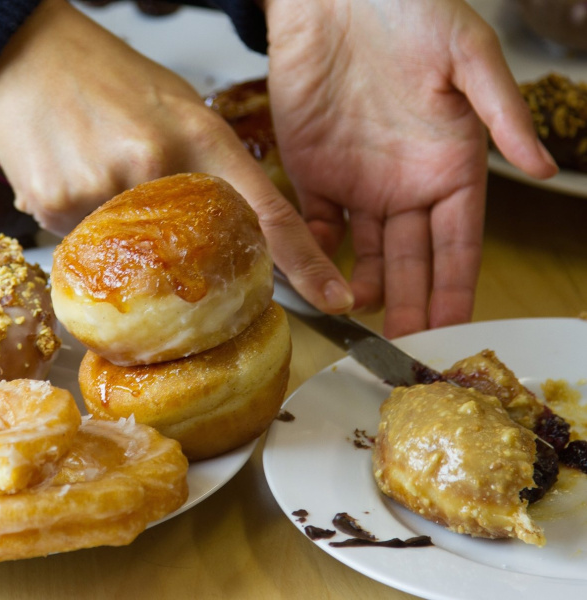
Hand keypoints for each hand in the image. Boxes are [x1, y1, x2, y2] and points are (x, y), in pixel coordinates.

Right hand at [0, 0, 354, 312]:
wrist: (24, 53)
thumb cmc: (104, 75)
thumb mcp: (174, 107)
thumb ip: (202, 164)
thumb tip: (218, 227)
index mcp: (199, 136)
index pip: (266, 212)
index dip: (305, 263)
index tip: (335, 298)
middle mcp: (156, 165)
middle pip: (187, 252)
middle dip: (176, 252)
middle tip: (146, 213)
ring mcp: (103, 188)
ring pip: (126, 252)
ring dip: (118, 231)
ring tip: (97, 170)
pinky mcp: (54, 206)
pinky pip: (80, 245)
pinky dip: (81, 221)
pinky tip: (72, 176)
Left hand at [263, 0, 556, 336]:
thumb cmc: (408, 11)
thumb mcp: (467, 55)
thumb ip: (501, 113)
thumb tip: (544, 166)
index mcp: (451, 165)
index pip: (459, 243)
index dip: (456, 287)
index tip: (452, 328)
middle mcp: (407, 183)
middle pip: (413, 260)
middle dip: (411, 304)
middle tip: (403, 347)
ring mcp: (358, 181)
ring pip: (366, 253)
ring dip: (364, 289)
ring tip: (361, 324)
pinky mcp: (312, 171)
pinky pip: (314, 225)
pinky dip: (315, 254)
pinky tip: (316, 282)